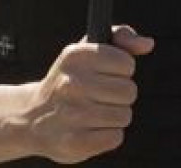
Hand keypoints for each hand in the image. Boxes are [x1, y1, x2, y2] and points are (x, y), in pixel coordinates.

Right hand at [26, 25, 154, 163]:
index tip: (104, 74)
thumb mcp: (88, 50)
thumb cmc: (70, 80)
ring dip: (114, 116)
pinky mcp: (75, 142)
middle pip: (129, 91)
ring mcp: (72, 114)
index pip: (126, 63)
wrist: (32, 117)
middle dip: (120, 95)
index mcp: (76, 56)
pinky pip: (115, 137)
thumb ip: (121, 38)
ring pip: (124, 115)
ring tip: (93, 114)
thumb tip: (147, 44)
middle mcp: (71, 84)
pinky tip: (91, 129)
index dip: (121, 71)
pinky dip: (108, 135)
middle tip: (99, 97)